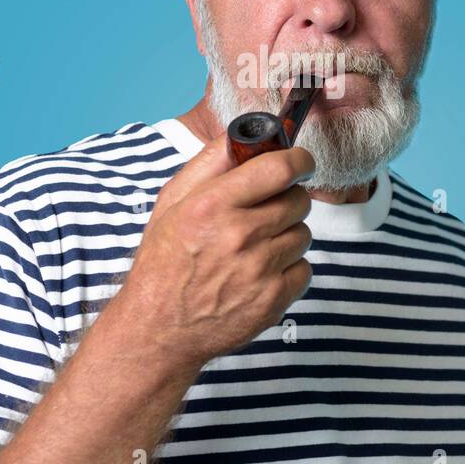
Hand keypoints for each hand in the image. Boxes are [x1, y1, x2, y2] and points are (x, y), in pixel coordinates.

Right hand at [112, 132, 314, 370]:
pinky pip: (304, 269)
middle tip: (267, 211)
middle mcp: (238, 235)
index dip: (299, 160)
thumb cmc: (164, 261)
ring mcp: (259, 270)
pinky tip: (261, 273)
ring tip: (257, 247)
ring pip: (304, 234)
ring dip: (287, 235)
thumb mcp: (172, 202)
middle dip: (289, 199)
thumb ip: (209, 164)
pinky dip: (289, 269)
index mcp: (212, 204)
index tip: (301, 162)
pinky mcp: (273, 300)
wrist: (159, 328)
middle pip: (298, 200)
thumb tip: (243, 135)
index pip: (278, 168)